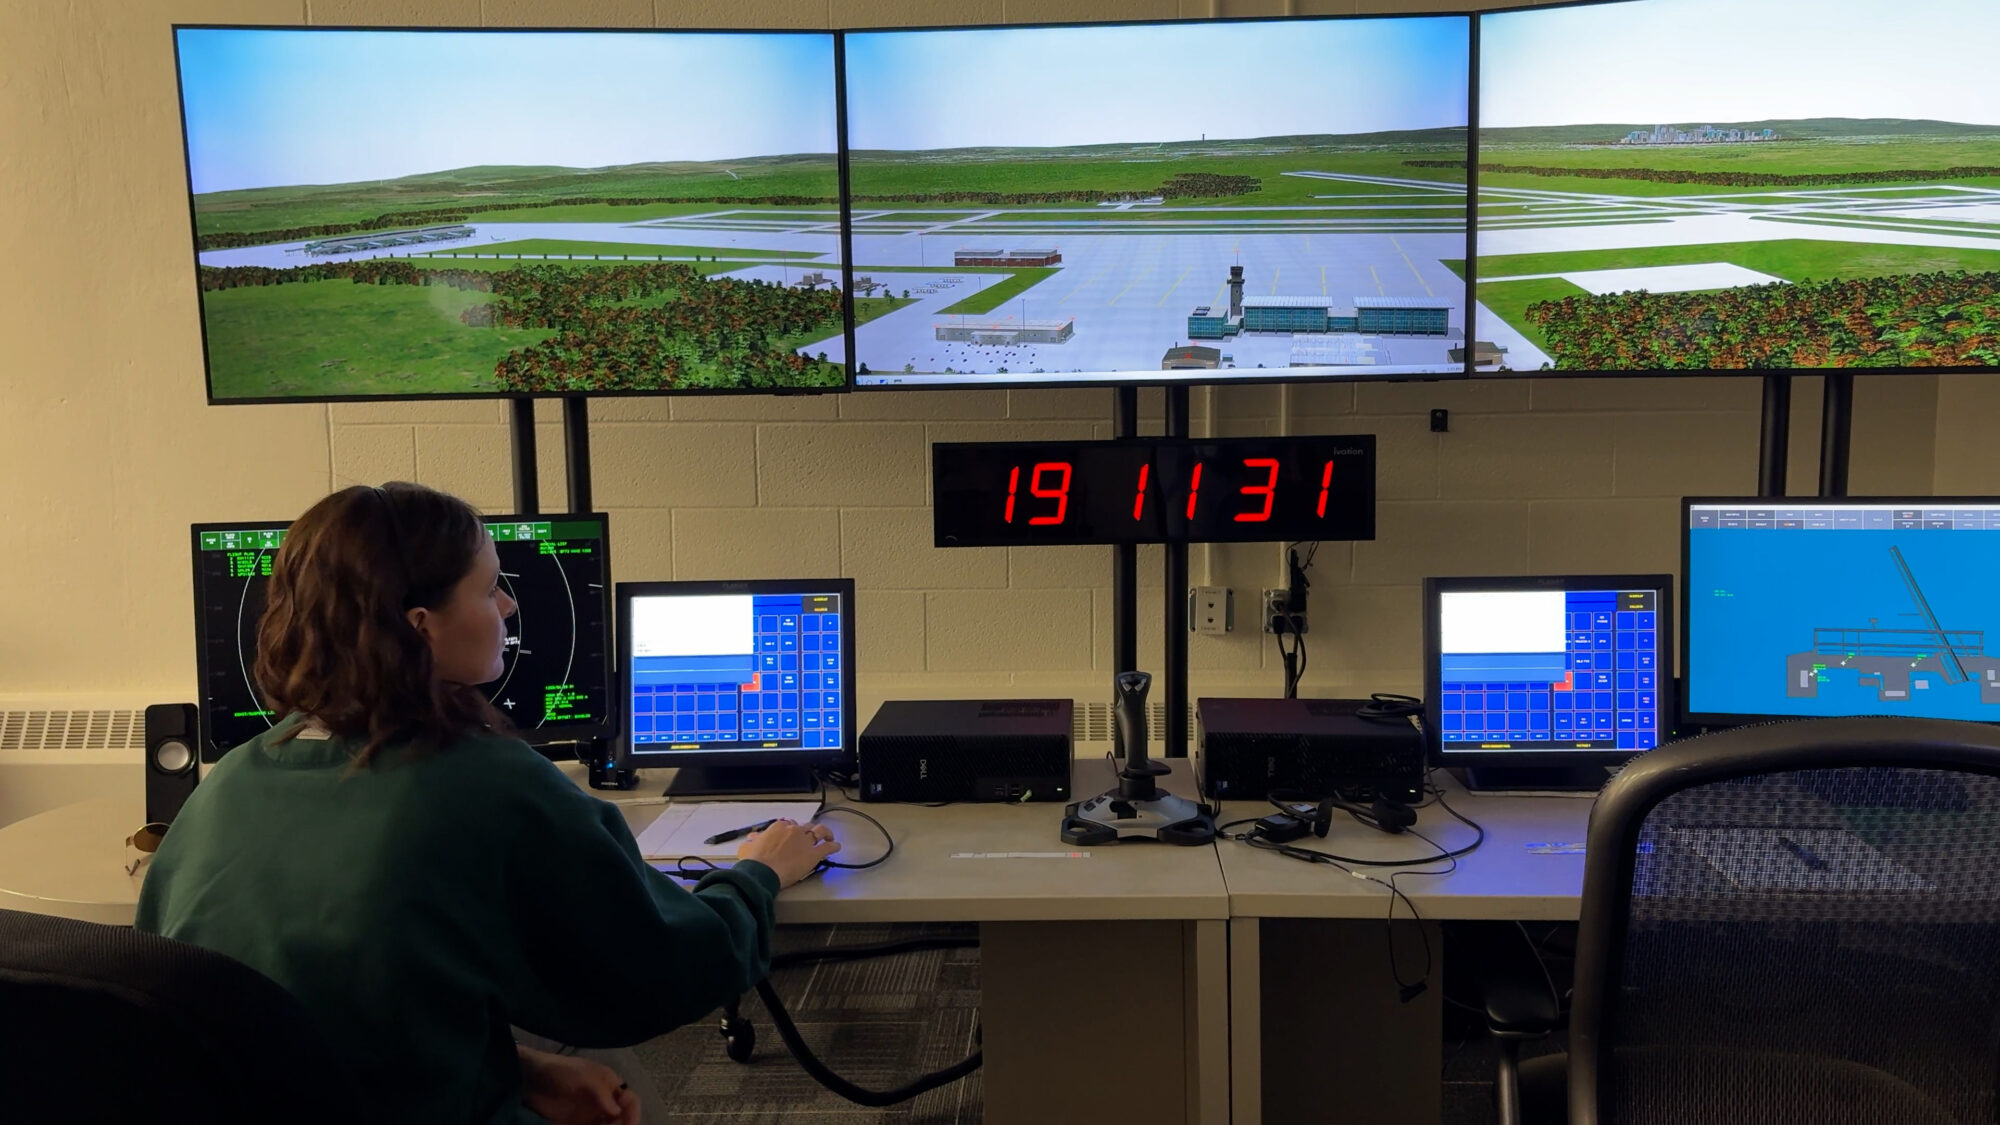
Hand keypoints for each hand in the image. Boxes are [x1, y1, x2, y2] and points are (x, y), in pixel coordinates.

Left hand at [517, 1044, 640, 1124]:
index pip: (630, 1101)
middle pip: (622, 1118)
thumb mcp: (582, 1077)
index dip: (632, 1114)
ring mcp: (591, 1115)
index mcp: (610, 1085)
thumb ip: (601, 1093)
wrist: (529, 1080)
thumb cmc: (560, 1072)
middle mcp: (604, 1101)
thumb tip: (617, 1111)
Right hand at [735, 818, 839, 887]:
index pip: (789, 824)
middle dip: (809, 831)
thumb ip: (751, 842)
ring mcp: (805, 841)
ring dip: (826, 833)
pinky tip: (836, 847)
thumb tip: (751, 839)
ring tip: (829, 836)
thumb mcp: (747, 848)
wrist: (762, 872)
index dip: (792, 829)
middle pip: (806, 826)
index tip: (793, 834)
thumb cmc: (754, 862)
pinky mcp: (814, 854)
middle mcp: (794, 830)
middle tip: (810, 836)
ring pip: (820, 831)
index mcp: (779, 827)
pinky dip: (834, 846)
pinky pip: (828, 848)